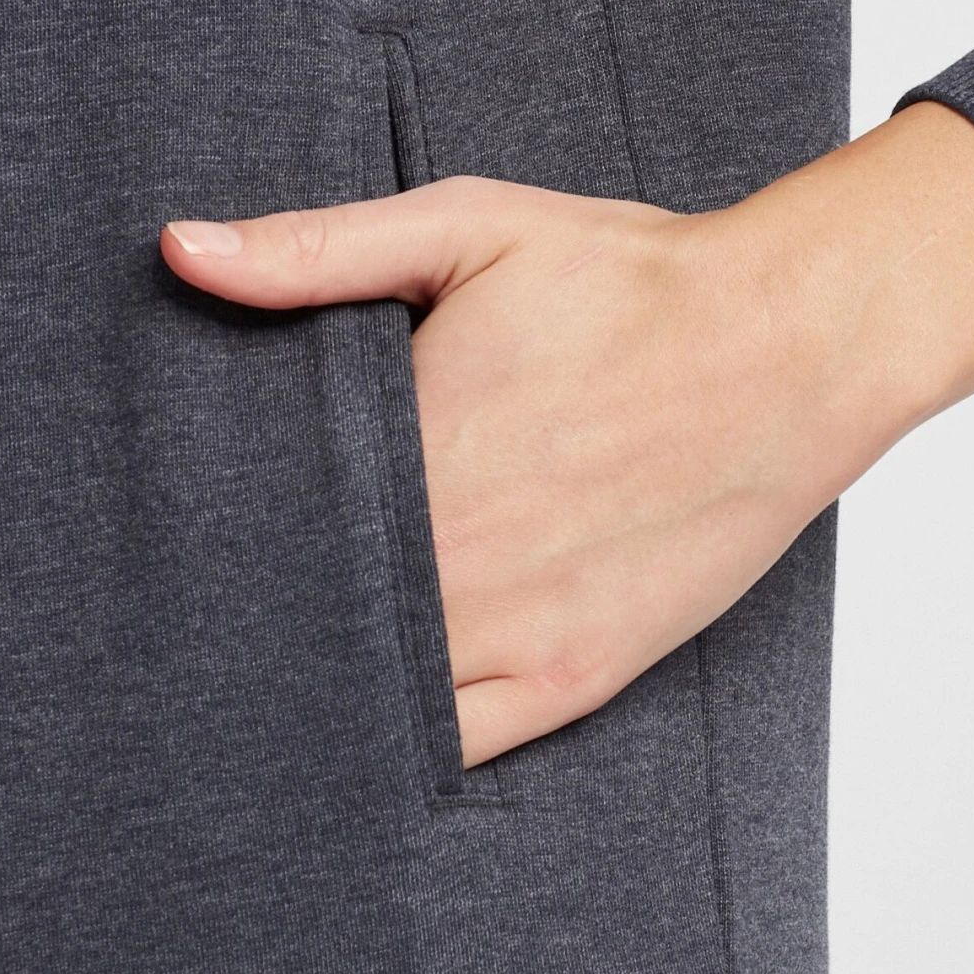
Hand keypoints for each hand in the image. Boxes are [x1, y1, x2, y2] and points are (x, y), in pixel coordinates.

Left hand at [161, 103, 973, 766]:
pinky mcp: (574, 675)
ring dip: (317, 689)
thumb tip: (180, 251)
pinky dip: (401, 745)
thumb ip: (315, 250)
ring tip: (259, 689)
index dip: (213, 547)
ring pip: (370, 695)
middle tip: (192, 635)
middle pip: (305, 622)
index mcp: (408, 452)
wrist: (793, 344)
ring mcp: (514, 630)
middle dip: (252, 624)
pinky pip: (457, 744)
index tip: (182, 549)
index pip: (260, 531)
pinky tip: (354, 740)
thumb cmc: (635, 282)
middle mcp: (450, 558)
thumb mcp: (468, 228)